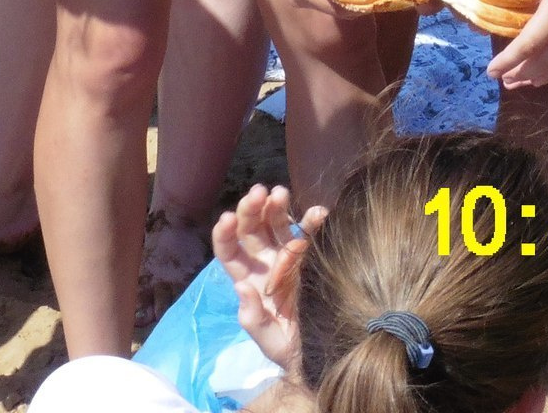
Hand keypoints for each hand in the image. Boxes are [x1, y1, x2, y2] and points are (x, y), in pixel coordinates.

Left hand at [211, 184, 324, 373]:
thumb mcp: (268, 340)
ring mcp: (288, 256)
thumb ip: (252, 317)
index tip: (227, 218)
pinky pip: (309, 232)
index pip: (229, 251)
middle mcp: (265, 263)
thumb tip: (241, 287)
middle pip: (252, 230)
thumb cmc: (289, 349)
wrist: (322, 354)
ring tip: (281, 192)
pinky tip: (319, 213)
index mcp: (248, 280)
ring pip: (277, 224)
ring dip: (277, 206)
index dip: (224, 234)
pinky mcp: (311, 256)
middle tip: (259, 192)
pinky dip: (313, 219)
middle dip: (251, 209)